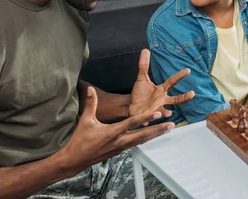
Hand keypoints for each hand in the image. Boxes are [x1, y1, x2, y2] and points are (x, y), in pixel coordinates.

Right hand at [57, 86, 172, 176]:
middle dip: (158, 130)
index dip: (146, 118)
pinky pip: (137, 144)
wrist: (76, 159)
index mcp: (112, 132)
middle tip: (171, 125)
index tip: (157, 114)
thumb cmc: (80, 140)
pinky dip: (147, 139)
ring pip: (142, 140)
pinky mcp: (120, 151)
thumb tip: (91, 89)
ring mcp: (121, 147)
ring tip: (168, 129)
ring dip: (155, 134)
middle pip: (143, 135)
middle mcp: (120, 141)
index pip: (132, 123)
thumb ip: (91, 103)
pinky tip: (154, 136)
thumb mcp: (85, 120)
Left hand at [129, 49, 194, 122]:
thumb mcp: (141, 78)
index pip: (172, 81)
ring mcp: (157, 109)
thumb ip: (144, 65)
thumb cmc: (140, 93)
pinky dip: (151, 120)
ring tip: (169, 113)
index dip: (180, 76)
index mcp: (162, 90)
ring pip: (166, 111)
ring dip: (167, 113)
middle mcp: (162, 100)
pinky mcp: (149, 116)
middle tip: (192, 93)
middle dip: (184, 97)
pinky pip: (152, 118)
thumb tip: (145, 50)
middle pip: (176, 99)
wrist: (131, 106)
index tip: (188, 70)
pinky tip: (149, 121)